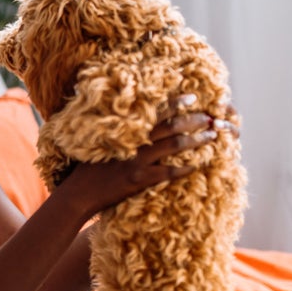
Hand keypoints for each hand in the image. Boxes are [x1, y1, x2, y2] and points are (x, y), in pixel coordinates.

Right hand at [60, 94, 218, 215]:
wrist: (79, 192)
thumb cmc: (87, 167)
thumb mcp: (99, 142)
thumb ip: (115, 131)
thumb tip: (127, 120)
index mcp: (126, 131)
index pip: (155, 113)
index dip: (175, 104)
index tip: (192, 98)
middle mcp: (135, 144)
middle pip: (171, 128)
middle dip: (193, 121)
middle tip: (210, 117)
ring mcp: (139, 162)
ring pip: (174, 147)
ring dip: (196, 140)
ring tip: (212, 136)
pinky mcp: (140, 180)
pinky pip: (169, 172)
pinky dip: (185, 168)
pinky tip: (198, 164)